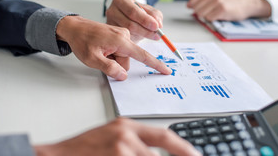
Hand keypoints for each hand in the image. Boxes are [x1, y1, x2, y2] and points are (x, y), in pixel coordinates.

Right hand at [34, 118, 200, 155]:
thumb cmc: (82, 150)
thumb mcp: (111, 139)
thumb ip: (134, 145)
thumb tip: (154, 153)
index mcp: (127, 126)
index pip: (163, 135)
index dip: (183, 148)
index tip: (195, 155)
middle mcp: (126, 134)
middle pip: (159, 153)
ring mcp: (120, 148)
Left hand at [56, 16, 170, 79]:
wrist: (75, 27)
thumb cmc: (82, 41)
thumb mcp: (92, 59)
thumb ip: (110, 68)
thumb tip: (123, 75)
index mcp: (120, 40)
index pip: (142, 55)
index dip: (155, 64)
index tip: (166, 70)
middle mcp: (124, 35)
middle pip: (128, 59)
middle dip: (117, 63)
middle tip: (100, 58)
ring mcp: (121, 34)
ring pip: (123, 55)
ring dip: (113, 58)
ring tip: (99, 52)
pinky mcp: (118, 34)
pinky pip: (120, 49)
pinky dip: (112, 53)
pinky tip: (101, 49)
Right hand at [106, 0, 162, 41]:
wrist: (124, 16)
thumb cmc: (136, 11)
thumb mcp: (147, 9)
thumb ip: (155, 15)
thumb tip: (158, 24)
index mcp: (120, 1)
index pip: (133, 11)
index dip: (145, 20)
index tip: (156, 26)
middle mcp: (112, 11)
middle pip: (129, 24)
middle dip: (145, 31)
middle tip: (157, 35)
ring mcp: (110, 24)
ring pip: (127, 34)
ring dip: (142, 36)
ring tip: (152, 36)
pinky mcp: (111, 34)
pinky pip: (124, 40)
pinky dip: (135, 41)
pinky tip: (141, 39)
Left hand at [187, 0, 270, 20]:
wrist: (247, 3)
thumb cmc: (231, 1)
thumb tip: (189, 5)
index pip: (193, 1)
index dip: (193, 8)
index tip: (198, 10)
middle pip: (196, 9)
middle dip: (201, 13)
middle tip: (211, 13)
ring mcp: (218, 1)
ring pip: (202, 14)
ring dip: (207, 17)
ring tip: (216, 14)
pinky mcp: (222, 9)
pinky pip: (209, 19)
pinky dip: (213, 20)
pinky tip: (220, 16)